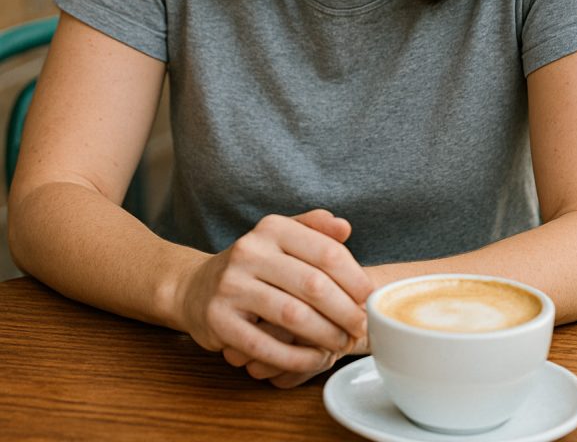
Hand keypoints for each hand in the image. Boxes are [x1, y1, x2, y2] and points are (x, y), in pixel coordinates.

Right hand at [176, 209, 370, 378]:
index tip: (369, 297)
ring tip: (342, 345)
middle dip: (345, 311)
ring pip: (293, 316)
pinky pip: (266, 346)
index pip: (325, 251)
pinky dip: (296, 358)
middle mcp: (249, 252)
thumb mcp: (280, 236)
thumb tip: (345, 228)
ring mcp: (231, 287)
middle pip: (313, 285)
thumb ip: (314, 228)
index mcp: (271, 228)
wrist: (196, 287)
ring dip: (325, 336)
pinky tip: (313, 360)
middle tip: (361, 327)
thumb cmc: (253, 264)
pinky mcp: (218, 321)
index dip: (354, 277)